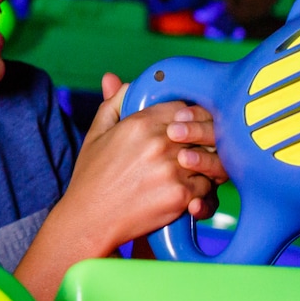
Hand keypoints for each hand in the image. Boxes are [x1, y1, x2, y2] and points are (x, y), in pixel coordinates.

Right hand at [59, 74, 222, 250]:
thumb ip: (111, 104)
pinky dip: (203, 190)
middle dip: (203, 139)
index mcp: (140, 123)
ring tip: (197, 171)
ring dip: (207, 164)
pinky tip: (191, 191)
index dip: (188, 117)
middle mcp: (159, 143)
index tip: (186, 128)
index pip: (184, 108)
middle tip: (198, 149)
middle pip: (202, 130)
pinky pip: (209, 187)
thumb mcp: (95, 135)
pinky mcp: (181, 196)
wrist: (89, 220)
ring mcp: (173, 170)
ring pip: (210, 158)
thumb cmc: (91, 178)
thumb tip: (117, 79)